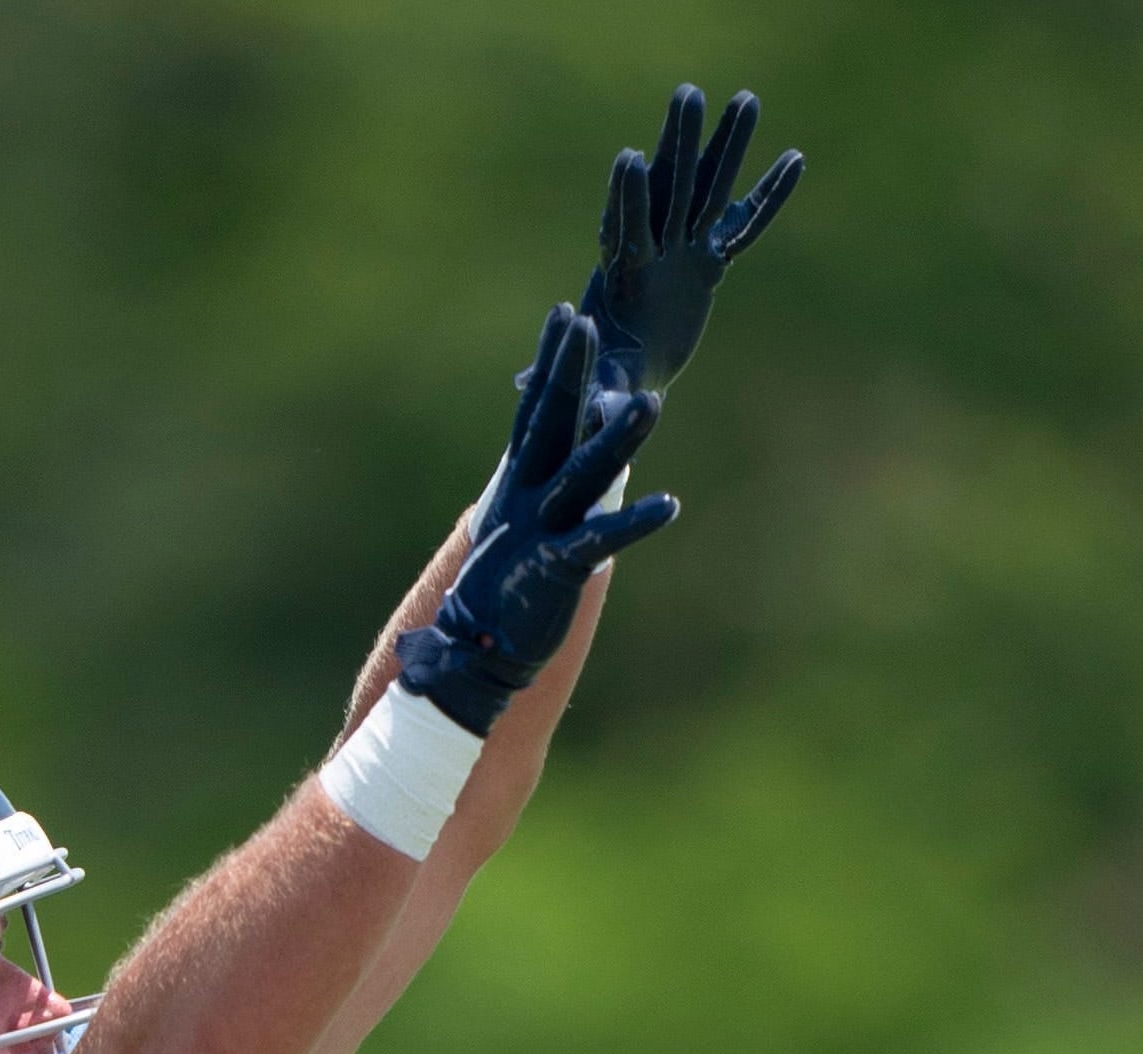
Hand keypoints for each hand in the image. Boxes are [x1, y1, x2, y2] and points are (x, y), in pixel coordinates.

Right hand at [401, 305, 674, 733]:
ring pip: (584, 474)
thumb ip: (538, 488)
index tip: (565, 314)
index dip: (550, 362)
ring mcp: (541, 529)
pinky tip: (670, 506)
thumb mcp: (515, 527)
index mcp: (517, 484)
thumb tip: (556, 458)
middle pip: (550, 422)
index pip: (534, 410)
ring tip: (652, 406)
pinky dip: (636, 522)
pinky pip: (603, 540)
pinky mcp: (559, 567)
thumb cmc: (498, 591)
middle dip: (569, 371)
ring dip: (617, 439)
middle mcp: (527, 497)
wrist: (472, 650)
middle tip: (586, 322)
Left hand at [576, 83, 803, 397]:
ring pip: (709, 188)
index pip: (626, 229)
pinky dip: (769, 195)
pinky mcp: (712, 258)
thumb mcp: (606, 380)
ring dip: (727, 145)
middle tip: (687, 95)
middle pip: (669, 188)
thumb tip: (543, 389)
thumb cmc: (613, 373)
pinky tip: (794, 159)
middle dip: (679, 144)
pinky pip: (745, 223)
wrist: (632, 367)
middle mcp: (656, 246)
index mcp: (625, 273)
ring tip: (747, 99)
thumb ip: (597, 387)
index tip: (631, 160)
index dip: (629, 197)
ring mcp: (686, 246)